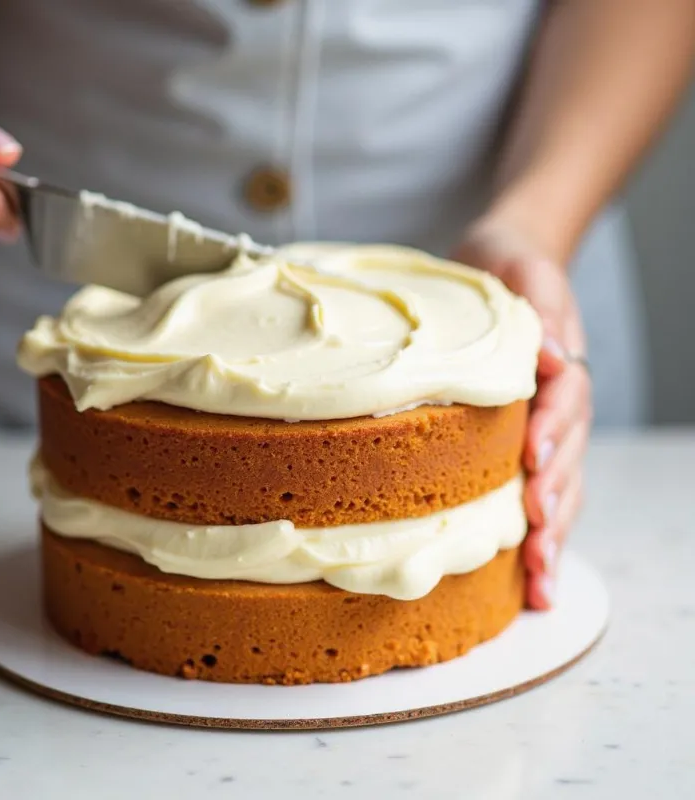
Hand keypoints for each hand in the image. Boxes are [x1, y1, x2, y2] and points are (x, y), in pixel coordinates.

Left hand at [452, 214, 591, 610]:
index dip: (550, 431)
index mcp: (560, 366)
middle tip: (538, 541)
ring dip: (552, 533)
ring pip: (560, 485)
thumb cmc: (506, 272)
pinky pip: (538, 490)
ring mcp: (548, 430)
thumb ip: (541, 309)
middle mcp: (560, 406)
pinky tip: (528, 577)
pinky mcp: (525, 445)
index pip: (562, 403)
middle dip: (554, 501)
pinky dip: (538, 532)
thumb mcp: (523, 274)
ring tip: (540, 581)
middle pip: (567, 458)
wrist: (502, 268)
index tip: (532, 460)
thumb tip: (552, 357)